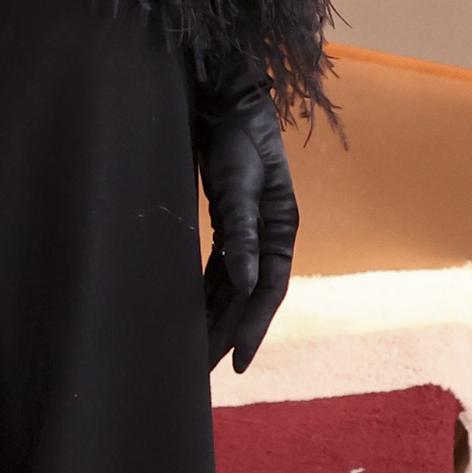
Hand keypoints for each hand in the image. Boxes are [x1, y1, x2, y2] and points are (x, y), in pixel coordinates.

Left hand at [192, 60, 298, 374]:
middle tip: (203, 374)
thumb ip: (241, 231)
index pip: (268, 291)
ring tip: (196, 355)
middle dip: (227, 333)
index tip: (237, 363)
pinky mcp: (226, 225)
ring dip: (215, 319)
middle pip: (248, 296)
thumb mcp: (237, 182)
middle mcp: (267, 236)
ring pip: (231, 288)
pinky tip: (191, 314)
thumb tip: (247, 281)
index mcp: (280, 229)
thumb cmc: (236, 136)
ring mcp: (247, 232)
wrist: (224, 99)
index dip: (253, 328)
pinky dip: (206, 294)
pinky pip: (217, 271)